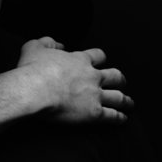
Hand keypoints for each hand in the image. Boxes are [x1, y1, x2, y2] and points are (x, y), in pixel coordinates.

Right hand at [17, 37, 132, 123]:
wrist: (35, 90)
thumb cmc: (33, 69)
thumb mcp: (34, 46)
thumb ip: (47, 42)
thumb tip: (57, 44)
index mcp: (80, 60)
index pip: (98, 56)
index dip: (100, 58)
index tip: (100, 61)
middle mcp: (92, 76)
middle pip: (115, 75)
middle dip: (119, 79)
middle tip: (120, 82)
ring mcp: (95, 95)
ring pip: (118, 96)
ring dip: (125, 100)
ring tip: (129, 103)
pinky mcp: (94, 113)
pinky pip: (112, 116)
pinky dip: (119, 117)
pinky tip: (123, 119)